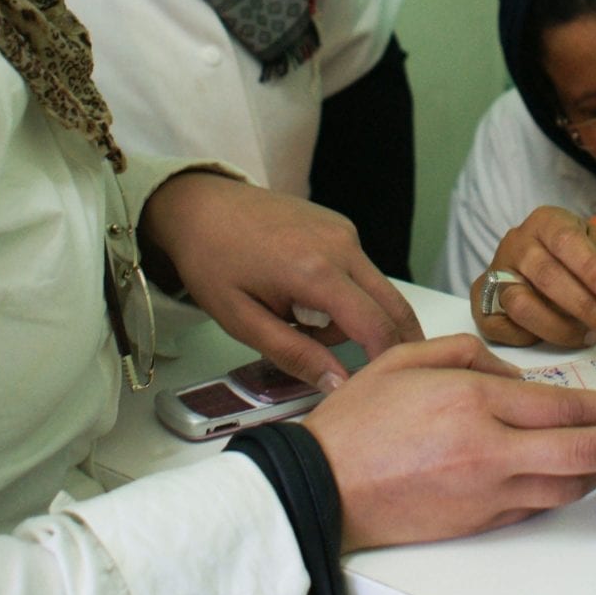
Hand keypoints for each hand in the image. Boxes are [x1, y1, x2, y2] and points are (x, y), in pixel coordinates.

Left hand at [141, 171, 421, 389]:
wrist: (201, 206)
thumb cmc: (213, 262)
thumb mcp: (242, 321)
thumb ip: (294, 355)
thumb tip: (339, 384)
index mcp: (316, 271)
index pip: (376, 326)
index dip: (385, 362)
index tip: (380, 389)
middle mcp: (341, 245)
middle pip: (394, 306)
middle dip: (388, 343)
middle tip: (366, 369)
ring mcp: (344, 231)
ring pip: (378, 291)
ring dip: (359, 318)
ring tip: (304, 321)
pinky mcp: (341, 226)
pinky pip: (362, 271)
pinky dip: (348, 294)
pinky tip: (309, 296)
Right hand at [301, 333, 595, 549]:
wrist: (316, 488)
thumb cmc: (355, 422)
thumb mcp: (410, 359)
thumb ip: (471, 353)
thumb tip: (516, 374)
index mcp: (475, 404)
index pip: (570, 405)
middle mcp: (490, 453)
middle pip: (588, 454)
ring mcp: (486, 495)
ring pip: (570, 486)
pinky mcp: (477, 524)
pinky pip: (536, 506)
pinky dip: (560, 487)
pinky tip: (567, 471)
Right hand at [470, 206, 595, 347]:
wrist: (561, 274)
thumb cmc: (582, 259)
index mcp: (545, 222)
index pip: (565, 240)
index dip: (590, 267)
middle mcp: (515, 244)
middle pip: (545, 275)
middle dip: (581, 305)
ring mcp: (495, 274)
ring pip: (522, 306)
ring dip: (559, 328)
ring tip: (587, 336)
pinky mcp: (481, 304)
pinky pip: (502, 328)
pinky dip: (531, 338)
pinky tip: (555, 336)